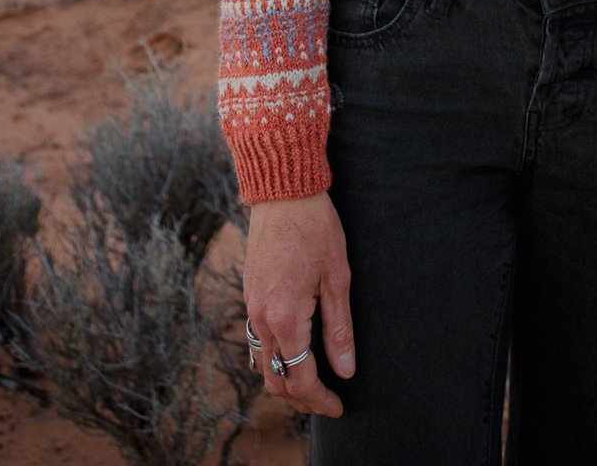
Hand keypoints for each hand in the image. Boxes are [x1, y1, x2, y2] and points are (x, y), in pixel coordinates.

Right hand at [245, 192, 354, 416]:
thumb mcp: (338, 277)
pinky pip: (255, 340)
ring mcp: (250, 306)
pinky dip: (271, 358)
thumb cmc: (316, 228)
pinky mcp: (249, 293)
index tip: (339, 406)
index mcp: (286, 318)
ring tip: (312, 381)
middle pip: (274, 380)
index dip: (320, 399)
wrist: (283, 190)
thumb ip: (339, 328)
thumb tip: (346, 370)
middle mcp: (261, 318)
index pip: (300, 378)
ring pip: (260, 364)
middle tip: (327, 400)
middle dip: (300, 397)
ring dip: (283, 380)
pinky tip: (292, 351)